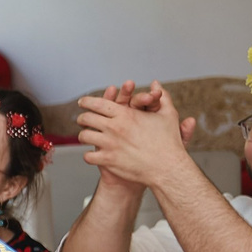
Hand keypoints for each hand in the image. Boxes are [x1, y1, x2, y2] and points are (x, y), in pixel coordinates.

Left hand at [75, 82, 195, 190]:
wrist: (167, 168)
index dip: (87, 102)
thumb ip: (162, 96)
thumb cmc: (169, 142)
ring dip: (83, 136)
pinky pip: (88, 156)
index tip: (82, 102)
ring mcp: (110, 144)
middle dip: (82, 118)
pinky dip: (88, 156)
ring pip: (84, 136)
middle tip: (82, 120)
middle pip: (86, 118)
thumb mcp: (168, 115)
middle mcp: (115, 127)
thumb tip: (156, 84)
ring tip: (86, 137)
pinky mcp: (108, 160)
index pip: (97, 103)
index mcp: (126, 114)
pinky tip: (92, 155)